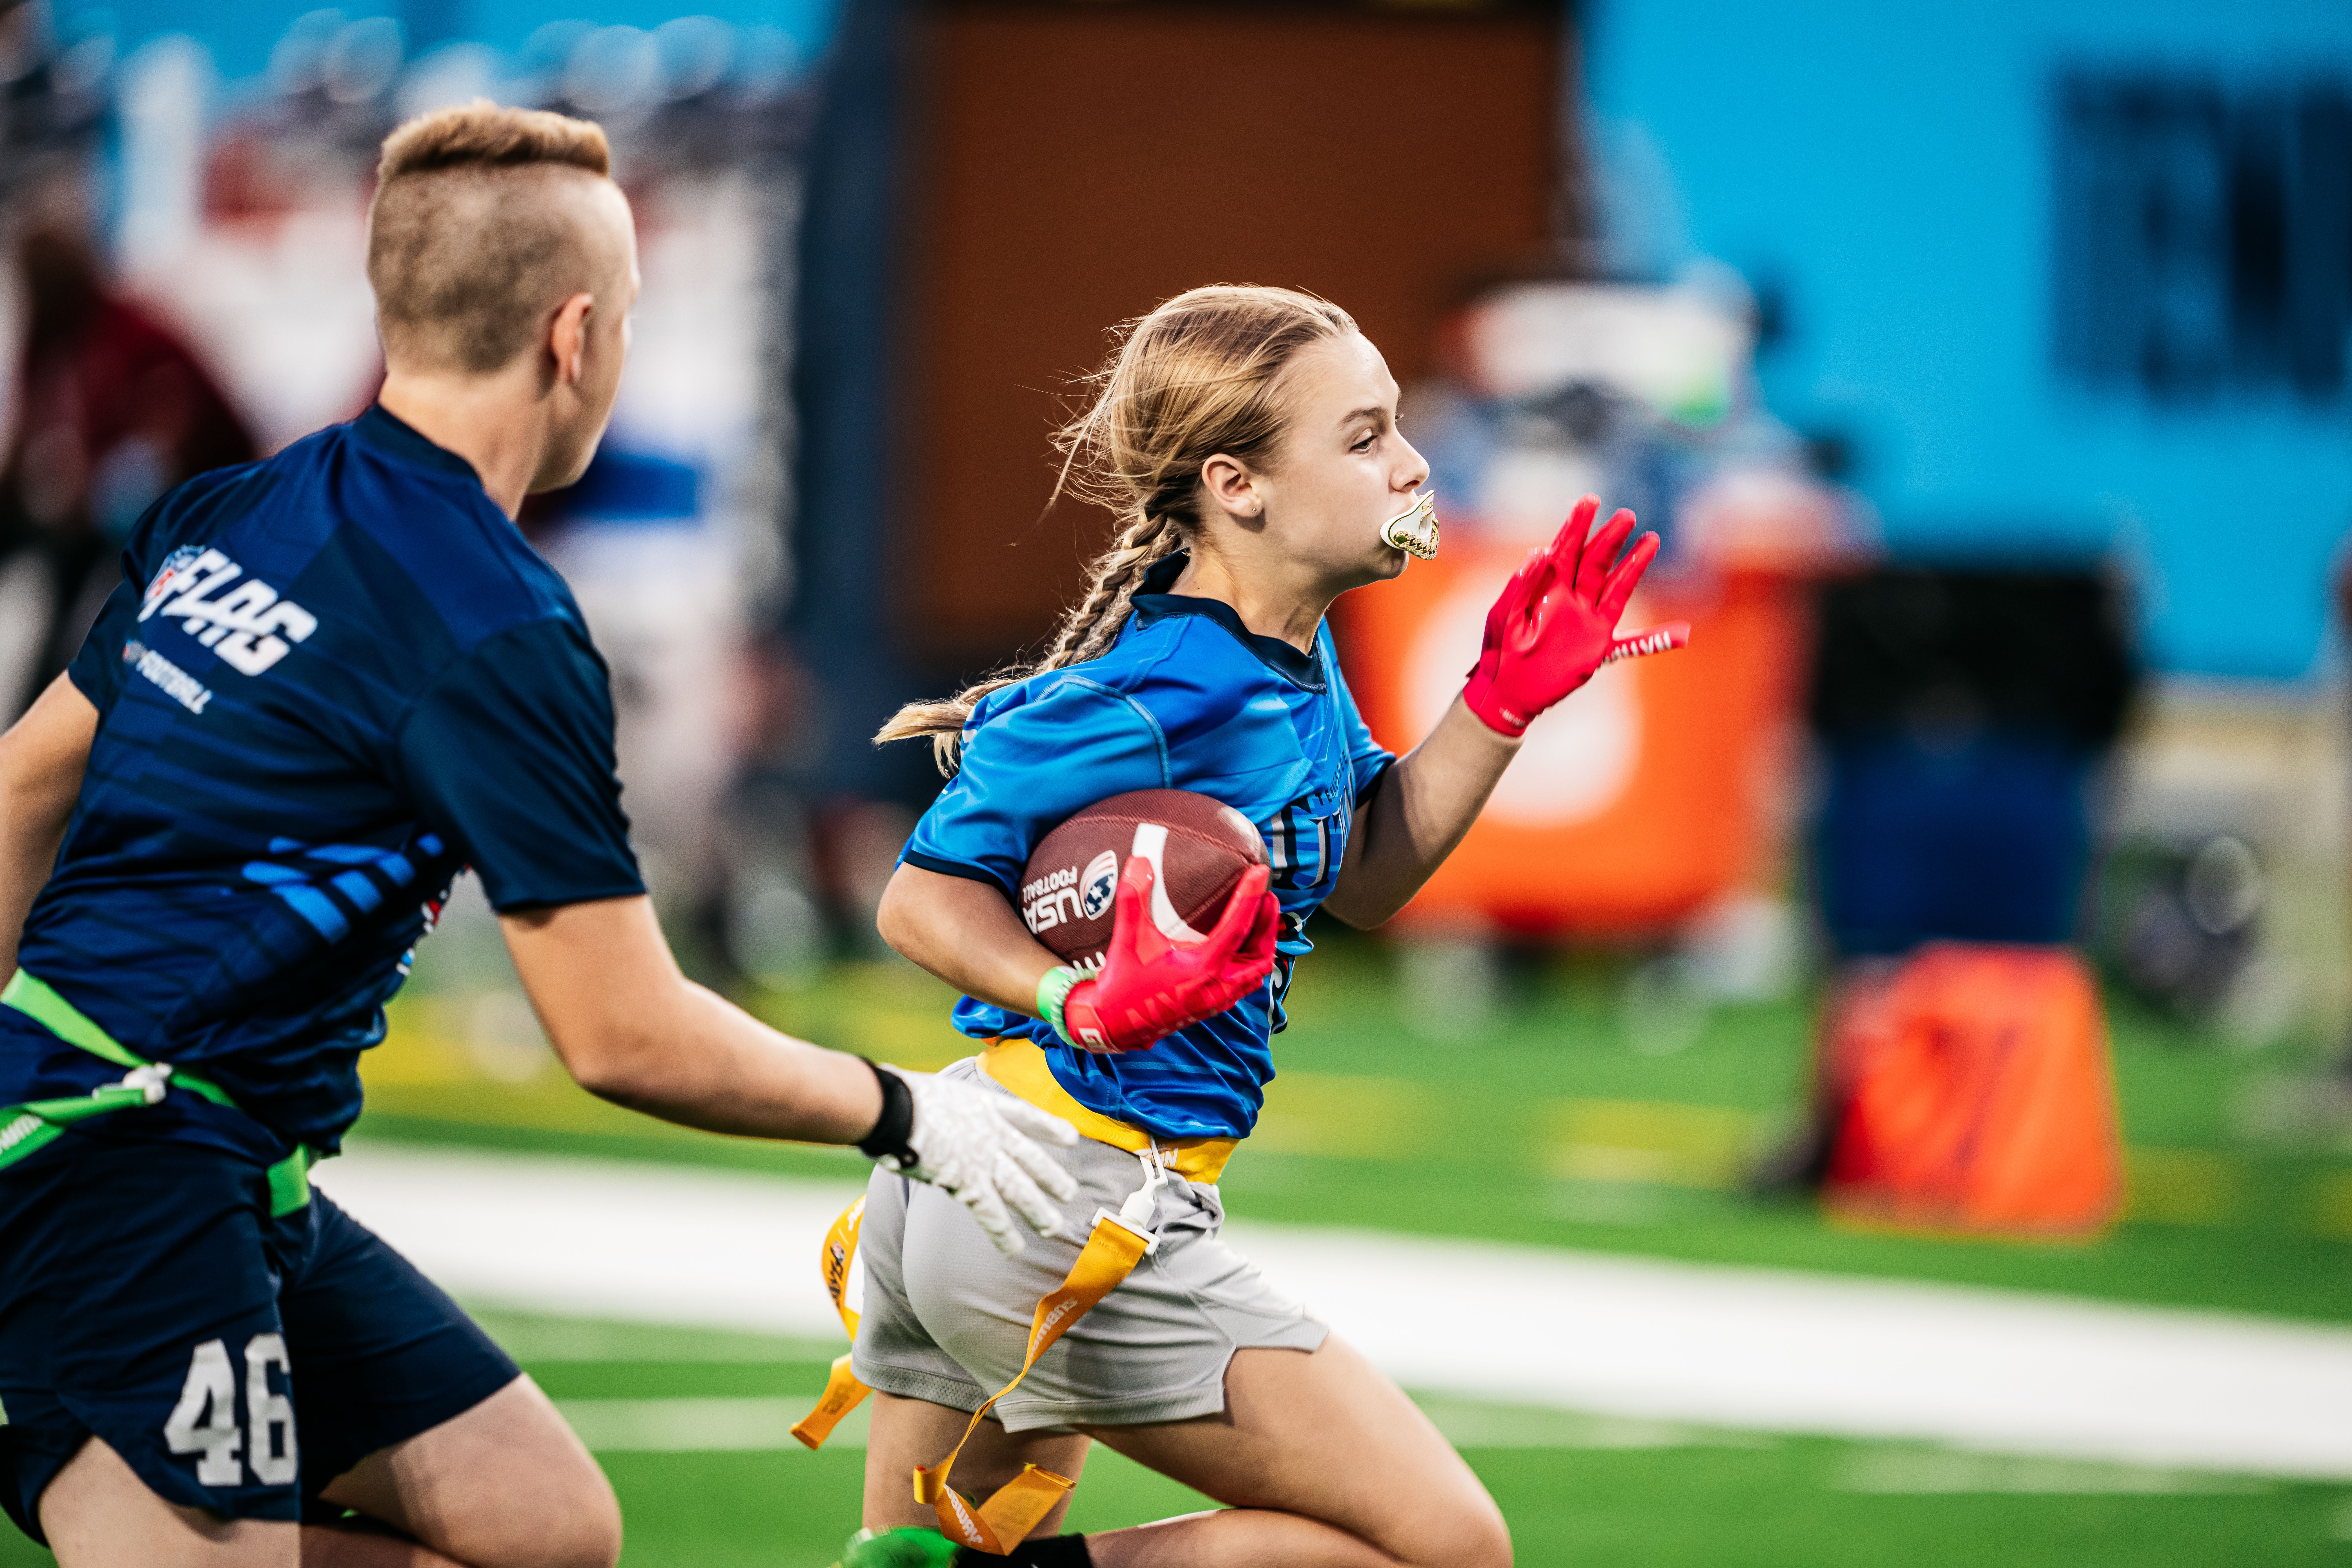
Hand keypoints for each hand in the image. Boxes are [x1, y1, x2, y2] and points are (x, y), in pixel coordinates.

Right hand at [887, 1070, 1079, 1255]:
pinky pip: (991, 1214)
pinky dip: (1003, 1233)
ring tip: (1054, 1227)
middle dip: (1051, 1177)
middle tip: (1071, 1193)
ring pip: (1020, 1189)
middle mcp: (992, 1133)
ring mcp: (983, 1160)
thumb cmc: (907, 1096)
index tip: (1072, 1138)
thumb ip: (954, 1109)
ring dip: (1038, 1210)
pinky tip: (1015, 1250)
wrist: (897, 1108)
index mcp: (986, 1105)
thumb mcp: (942, 1091)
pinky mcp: (967, 1183)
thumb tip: (943, 1119)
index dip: (1051, 1128)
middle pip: (1031, 1158)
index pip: (1028, 1116)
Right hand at [1046, 857, 1279, 1052]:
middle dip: (1267, 924)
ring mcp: (1216, 1000)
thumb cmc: (1122, 983)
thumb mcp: (1127, 939)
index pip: (1237, 928)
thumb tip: (1138, 861)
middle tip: (1267, 895)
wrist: (1115, 1025)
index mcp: (1201, 970)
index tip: (1261, 872)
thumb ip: (1133, 899)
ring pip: (1256, 972)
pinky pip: (1245, 983)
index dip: (1251, 897)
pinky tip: (1244, 945)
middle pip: (1259, 954)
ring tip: (1261, 916)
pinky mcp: (1212, 1006)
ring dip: (1262, 944)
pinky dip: (1251, 962)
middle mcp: (1215, 988)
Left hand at [1461, 494, 1664, 737]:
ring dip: (1633, 563)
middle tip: (1626, 515)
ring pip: (1615, 584)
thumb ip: (1521, 585)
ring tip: (1651, 539)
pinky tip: (1681, 631)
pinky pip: (1631, 635)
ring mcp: (1587, 618)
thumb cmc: (1499, 652)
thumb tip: (1539, 551)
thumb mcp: (1503, 617)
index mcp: (1546, 587)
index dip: (1578, 525)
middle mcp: (1571, 597)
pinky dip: (1656, 635)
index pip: (1565, 548)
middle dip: (1610, 537)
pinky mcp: (1598, 641)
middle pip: (1595, 560)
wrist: (1506, 691)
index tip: (1590, 501)